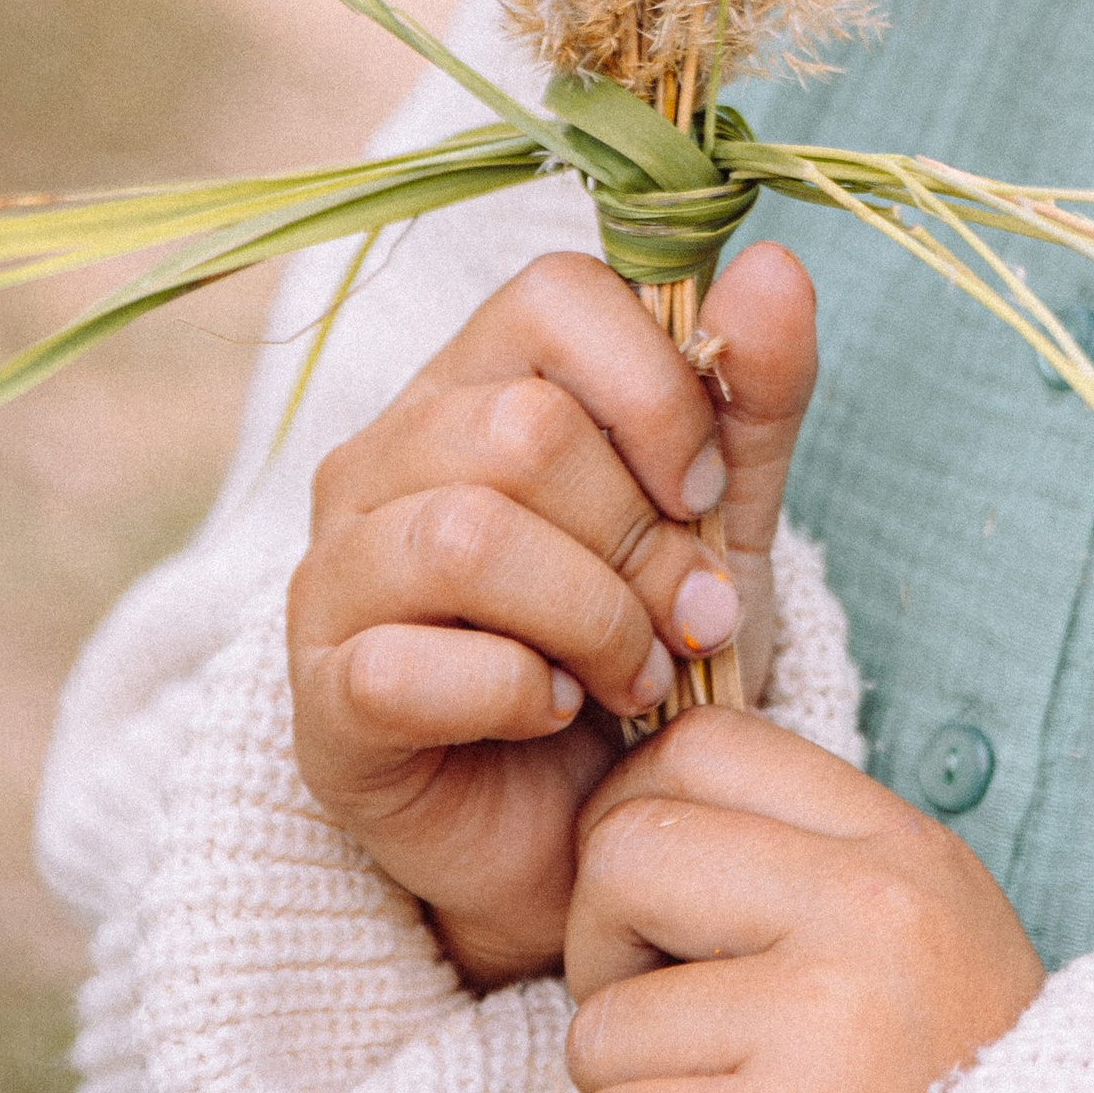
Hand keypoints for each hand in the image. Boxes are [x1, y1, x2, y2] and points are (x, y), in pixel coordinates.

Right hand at [288, 242, 815, 989]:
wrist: (592, 828)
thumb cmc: (646, 641)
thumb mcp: (727, 512)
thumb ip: (751, 389)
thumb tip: (775, 263)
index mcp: (477, 377)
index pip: (554, 297)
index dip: (657, 389)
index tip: (704, 488)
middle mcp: (382, 455)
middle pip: (523, 430)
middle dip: (641, 535)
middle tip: (689, 614)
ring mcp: (334, 573)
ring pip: (466, 537)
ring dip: (592, 618)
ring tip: (636, 672)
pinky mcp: (318, 698)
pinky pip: (409, 668)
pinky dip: (516, 694)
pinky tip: (552, 712)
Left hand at [564, 711, 1046, 1092]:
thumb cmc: (954, 1089)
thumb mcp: (918, 925)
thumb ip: (802, 864)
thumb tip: (635, 823)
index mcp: (895, 846)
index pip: (699, 747)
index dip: (632, 819)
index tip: (651, 912)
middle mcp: (869, 907)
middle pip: (623, 856)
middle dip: (601, 955)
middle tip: (667, 1032)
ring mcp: (828, 1021)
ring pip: (601, 1028)